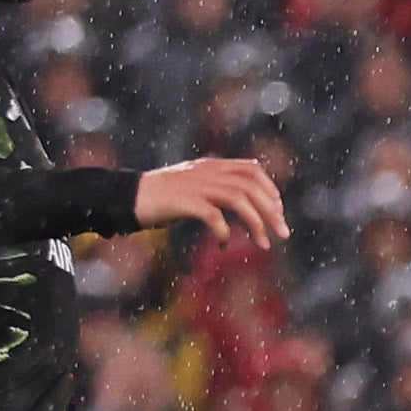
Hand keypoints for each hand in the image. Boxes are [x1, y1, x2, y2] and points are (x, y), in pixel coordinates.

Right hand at [135, 157, 290, 246]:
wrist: (127, 197)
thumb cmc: (161, 198)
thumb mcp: (193, 186)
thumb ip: (217, 189)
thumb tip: (244, 204)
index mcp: (211, 166)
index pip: (251, 169)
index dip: (270, 189)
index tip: (278, 212)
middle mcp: (207, 172)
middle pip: (251, 185)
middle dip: (272, 210)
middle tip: (283, 234)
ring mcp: (196, 185)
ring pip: (239, 199)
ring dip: (256, 223)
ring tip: (264, 244)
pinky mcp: (184, 201)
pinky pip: (213, 215)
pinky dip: (224, 231)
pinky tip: (224, 243)